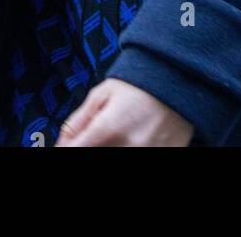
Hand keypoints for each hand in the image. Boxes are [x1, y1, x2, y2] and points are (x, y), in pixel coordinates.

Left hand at [54, 78, 194, 146]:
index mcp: (109, 128)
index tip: (69, 145)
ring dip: (112, 148)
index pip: (75, 150)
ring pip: (116, 159)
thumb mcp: (102, 95)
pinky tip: (135, 139)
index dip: (67, 148)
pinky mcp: (164, 156)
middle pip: (94, 155)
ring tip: (120, 135)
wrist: (178, 80)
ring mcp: (147, 154)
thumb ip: (78, 122)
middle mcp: (128, 146)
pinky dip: (133, 148)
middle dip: (92, 145)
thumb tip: (61, 144)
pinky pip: (139, 157)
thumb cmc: (139, 85)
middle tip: (101, 135)